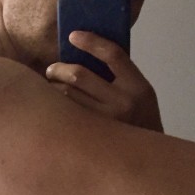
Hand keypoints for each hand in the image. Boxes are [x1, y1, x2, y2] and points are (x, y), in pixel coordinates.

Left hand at [46, 31, 163, 131]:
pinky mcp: (90, 137)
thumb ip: (120, 76)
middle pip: (80, 75)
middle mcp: (122, 103)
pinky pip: (65, 115)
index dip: (91, 42)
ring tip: (50, 86)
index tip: (73, 35)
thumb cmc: (138, 120)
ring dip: (53, 86)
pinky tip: (51, 104)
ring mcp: (104, 123)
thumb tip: (88, 54)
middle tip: (52, 69)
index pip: (113, 55)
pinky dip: (54, 106)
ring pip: (68, 95)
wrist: (145, 158)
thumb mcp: (139, 93)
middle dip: (60, 68)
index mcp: (138, 87)